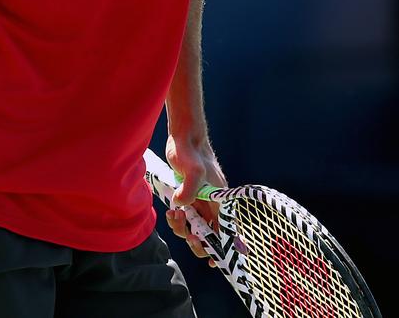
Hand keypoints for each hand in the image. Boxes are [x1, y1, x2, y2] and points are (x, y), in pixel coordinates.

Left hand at [164, 133, 226, 266]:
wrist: (182, 138)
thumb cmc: (191, 152)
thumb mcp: (195, 170)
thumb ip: (190, 190)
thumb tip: (182, 207)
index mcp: (221, 201)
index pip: (227, 232)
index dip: (223, 249)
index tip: (214, 260)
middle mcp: (213, 204)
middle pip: (209, 235)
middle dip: (198, 241)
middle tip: (189, 236)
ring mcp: (200, 202)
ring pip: (194, 227)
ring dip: (183, 228)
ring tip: (174, 216)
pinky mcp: (188, 197)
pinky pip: (184, 217)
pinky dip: (177, 219)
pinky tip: (171, 212)